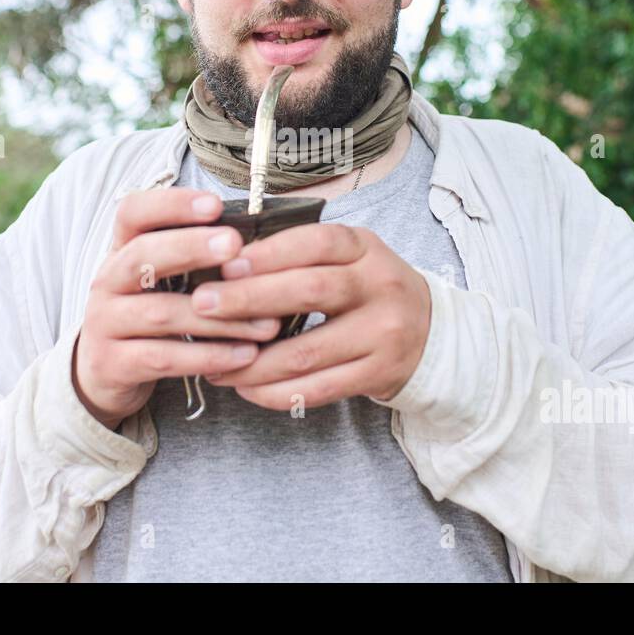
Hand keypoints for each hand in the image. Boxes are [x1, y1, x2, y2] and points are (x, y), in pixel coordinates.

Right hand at [72, 188, 282, 428]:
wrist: (104, 375)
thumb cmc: (150, 316)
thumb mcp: (161, 281)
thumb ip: (195, 259)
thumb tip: (261, 242)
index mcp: (122, 250)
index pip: (133, 212)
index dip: (170, 205)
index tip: (215, 204)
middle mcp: (106, 281)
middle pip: (142, 255)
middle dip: (191, 248)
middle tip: (235, 245)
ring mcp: (104, 323)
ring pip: (161, 313)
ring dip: (219, 317)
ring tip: (267, 322)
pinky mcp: (112, 365)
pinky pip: (164, 358)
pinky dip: (208, 356)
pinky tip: (245, 355)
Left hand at [192, 223, 431, 409]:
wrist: (430, 334)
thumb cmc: (368, 289)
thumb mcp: (349, 257)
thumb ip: (300, 256)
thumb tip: (226, 263)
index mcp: (366, 249)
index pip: (317, 243)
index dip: (270, 253)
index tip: (226, 264)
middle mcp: (379, 287)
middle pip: (311, 291)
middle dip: (250, 299)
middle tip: (203, 306)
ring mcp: (383, 334)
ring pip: (309, 351)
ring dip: (254, 360)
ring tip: (214, 361)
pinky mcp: (378, 374)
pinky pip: (319, 389)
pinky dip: (276, 391)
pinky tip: (246, 387)